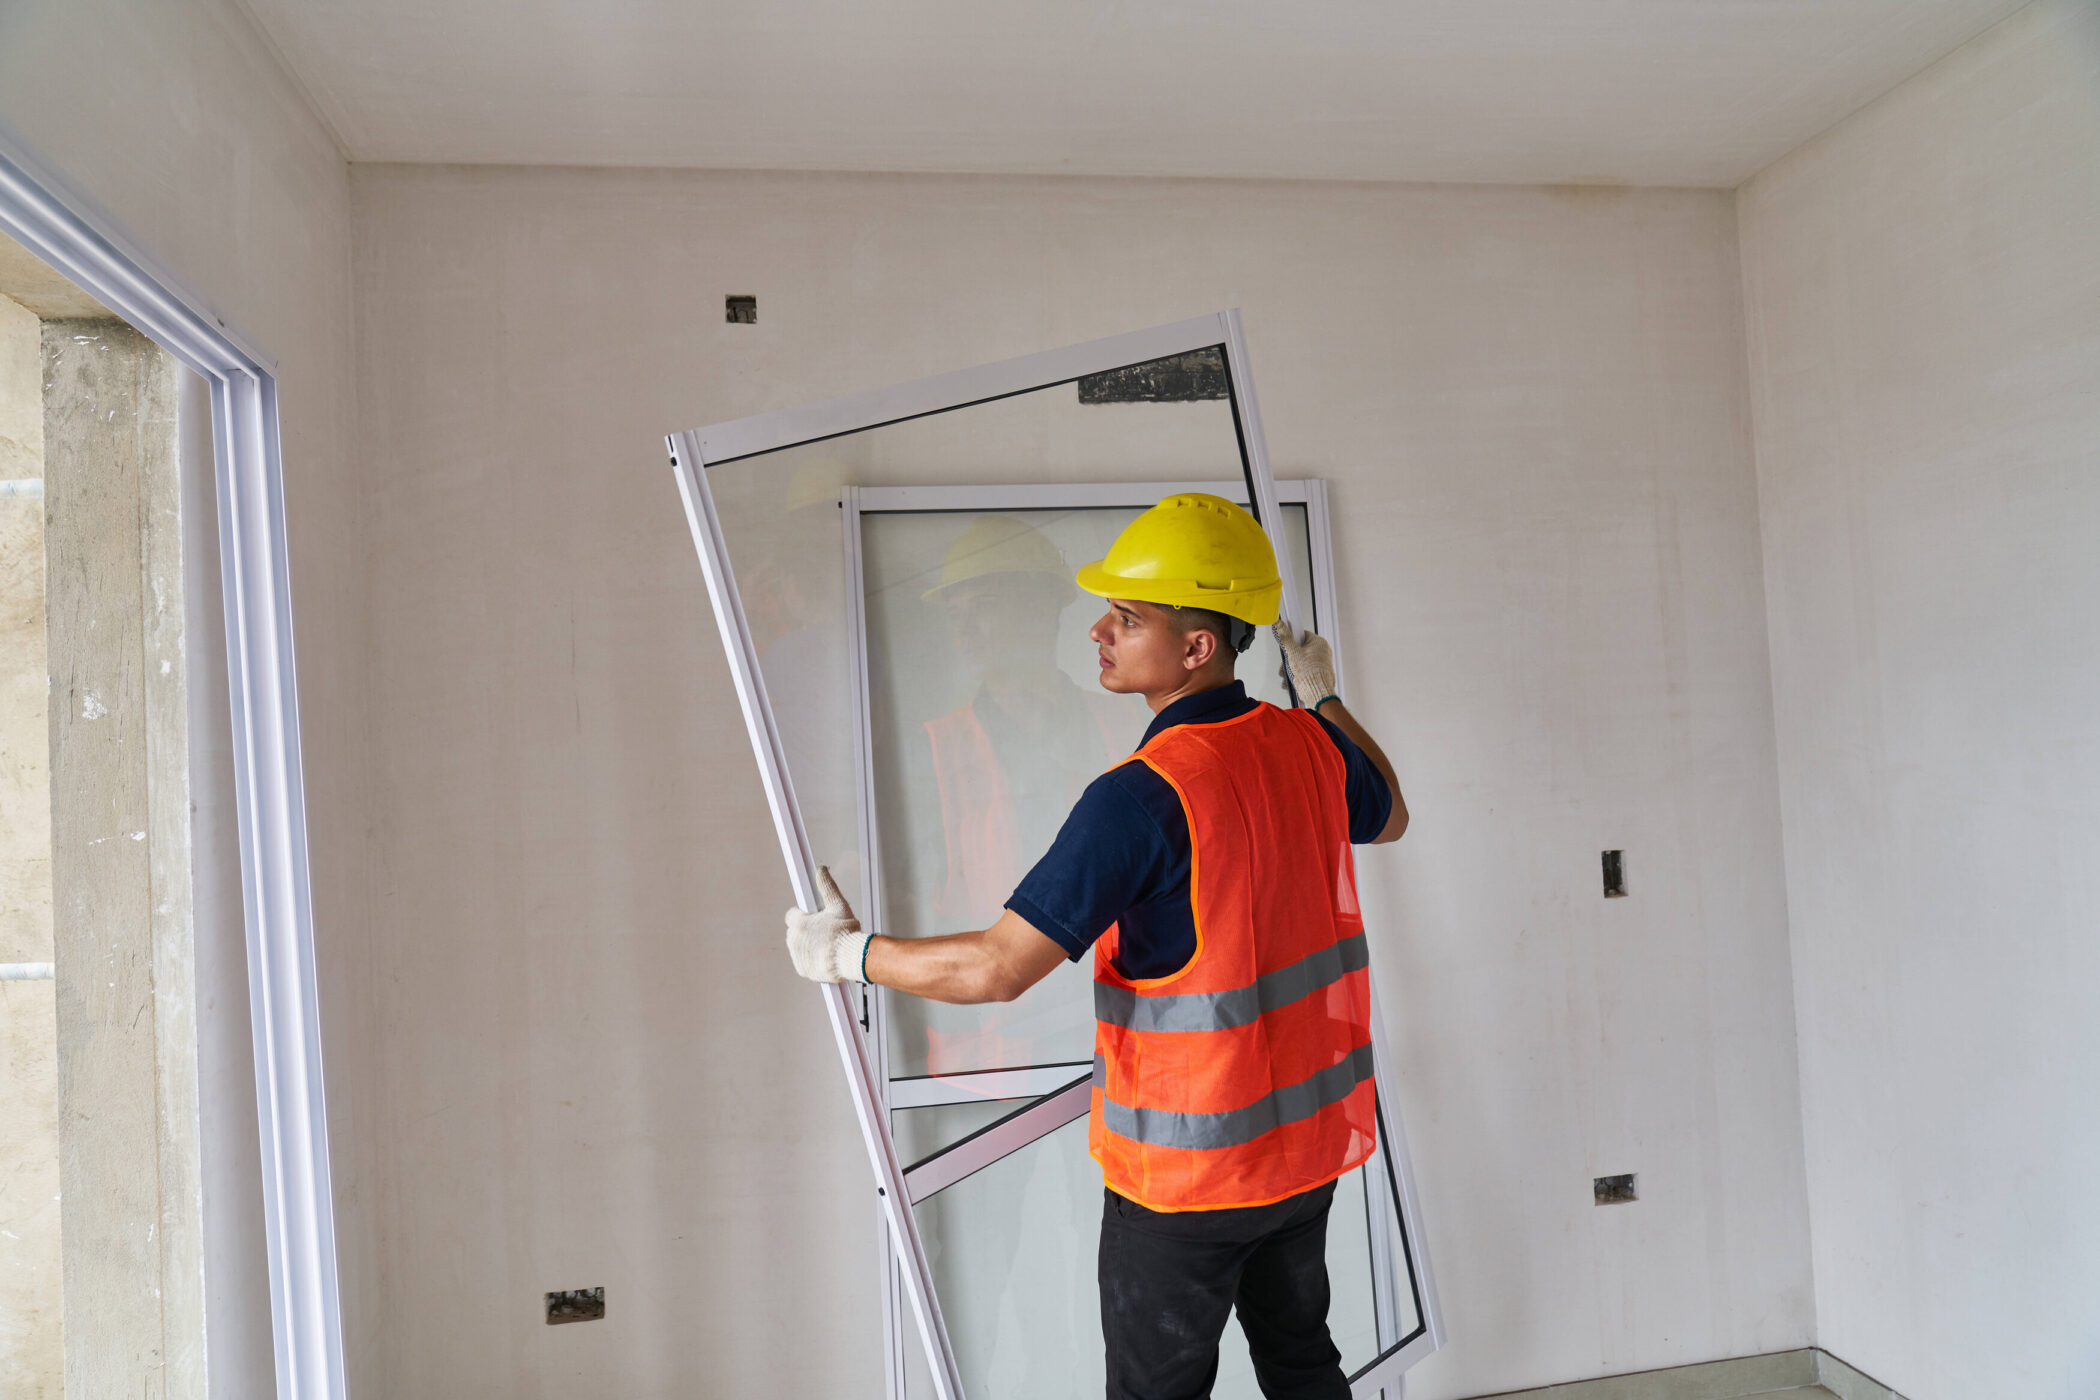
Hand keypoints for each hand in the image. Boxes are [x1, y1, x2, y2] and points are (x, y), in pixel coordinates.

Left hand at [784, 866, 870, 983]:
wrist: (850, 957)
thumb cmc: (845, 931)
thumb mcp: (837, 905)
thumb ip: (826, 886)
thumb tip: (821, 869)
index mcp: (799, 923)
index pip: (791, 915)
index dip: (802, 916)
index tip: (811, 918)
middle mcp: (793, 939)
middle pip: (794, 932)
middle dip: (805, 931)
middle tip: (823, 932)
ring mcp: (797, 956)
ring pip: (798, 947)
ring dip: (808, 945)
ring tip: (826, 945)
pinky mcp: (802, 969)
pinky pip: (803, 961)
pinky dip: (811, 959)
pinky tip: (824, 956)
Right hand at [1272, 621, 1336, 706]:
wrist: (1318, 692)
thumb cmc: (1309, 672)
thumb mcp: (1293, 653)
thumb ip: (1286, 639)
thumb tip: (1280, 625)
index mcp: (1319, 642)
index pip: (1302, 634)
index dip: (1292, 640)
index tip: (1285, 645)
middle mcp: (1322, 651)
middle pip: (1300, 650)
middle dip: (1289, 659)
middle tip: (1284, 666)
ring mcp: (1322, 662)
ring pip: (1301, 661)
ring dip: (1291, 669)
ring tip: (1286, 677)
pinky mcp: (1320, 672)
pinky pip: (1306, 669)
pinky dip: (1298, 674)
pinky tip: (1291, 681)